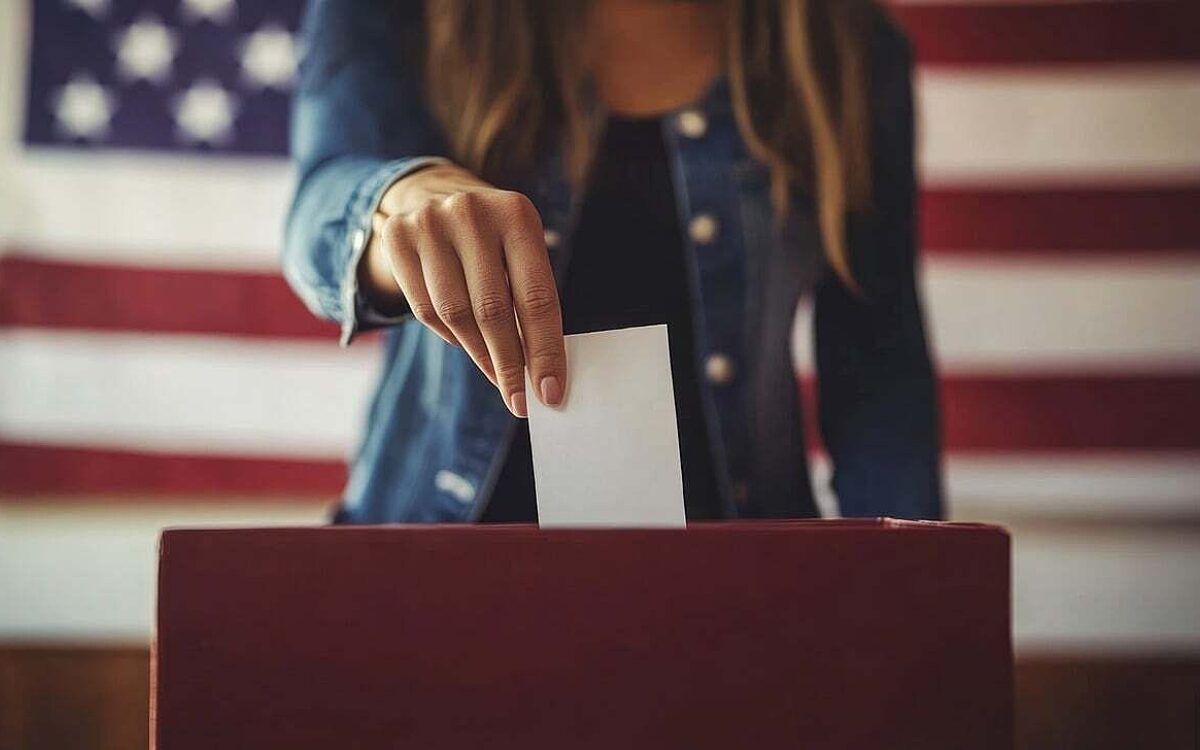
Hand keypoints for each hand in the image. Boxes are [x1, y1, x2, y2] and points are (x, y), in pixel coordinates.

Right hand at [358, 163, 565, 417]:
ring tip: (497, 374)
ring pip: (455, 314)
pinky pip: (424, 309)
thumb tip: (542, 372)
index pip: (537, 297)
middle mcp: (472, 212)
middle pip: (493, 310)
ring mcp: (429, 222)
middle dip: (509, 364)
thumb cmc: (493, 240)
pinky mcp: (397, 237)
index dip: (544, 350)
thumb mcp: (521, 251)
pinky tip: (465, 341)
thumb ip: (531, 299)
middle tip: (518, 399)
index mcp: (517, 214)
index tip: (549, 392)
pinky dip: (449, 335)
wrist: (433, 194)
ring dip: (479, 354)